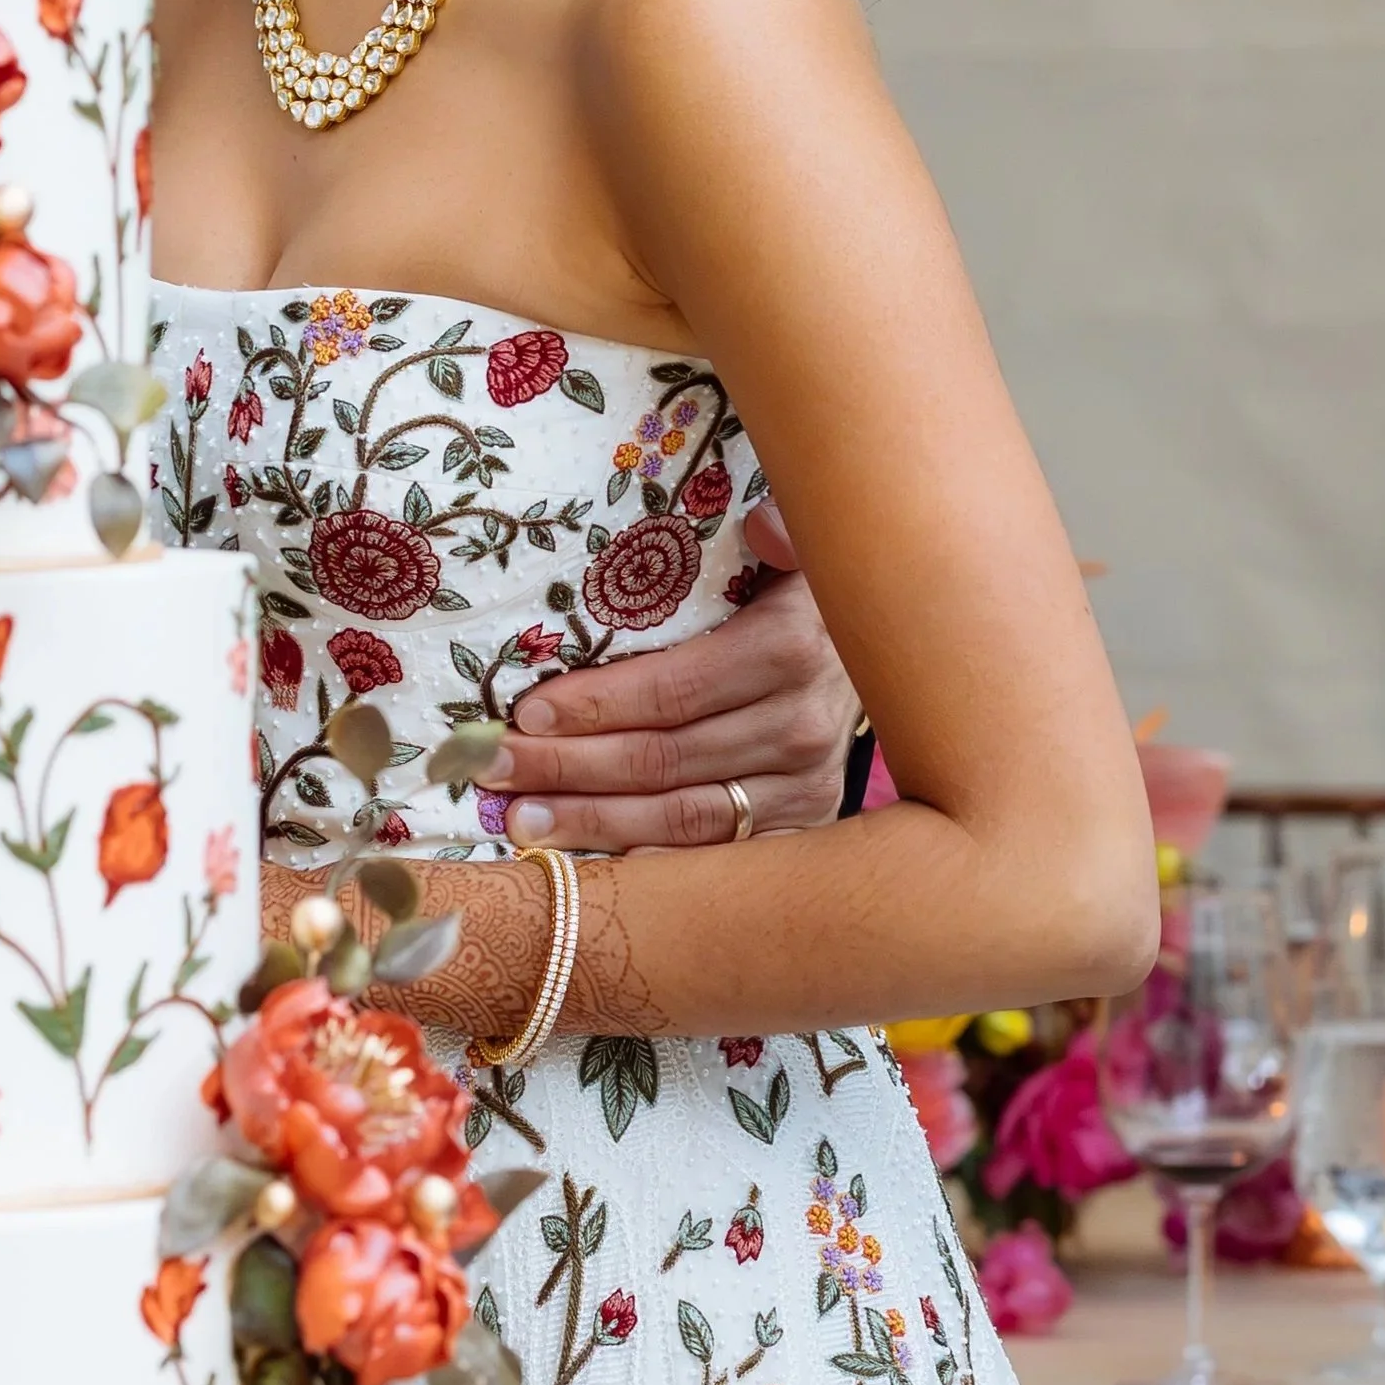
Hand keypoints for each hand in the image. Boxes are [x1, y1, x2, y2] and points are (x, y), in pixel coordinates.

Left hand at [490, 502, 860, 849]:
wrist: (887, 669)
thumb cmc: (803, 603)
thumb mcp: (796, 555)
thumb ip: (778, 535)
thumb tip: (762, 521)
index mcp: (788, 650)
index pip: (671, 690)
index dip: (595, 705)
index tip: (526, 712)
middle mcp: (800, 727)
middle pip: (663, 759)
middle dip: (569, 766)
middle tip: (497, 769)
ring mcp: (804, 788)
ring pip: (682, 818)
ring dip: (594, 821)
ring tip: (523, 820)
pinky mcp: (804, 829)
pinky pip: (716, 858)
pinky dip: (651, 863)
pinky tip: (591, 863)